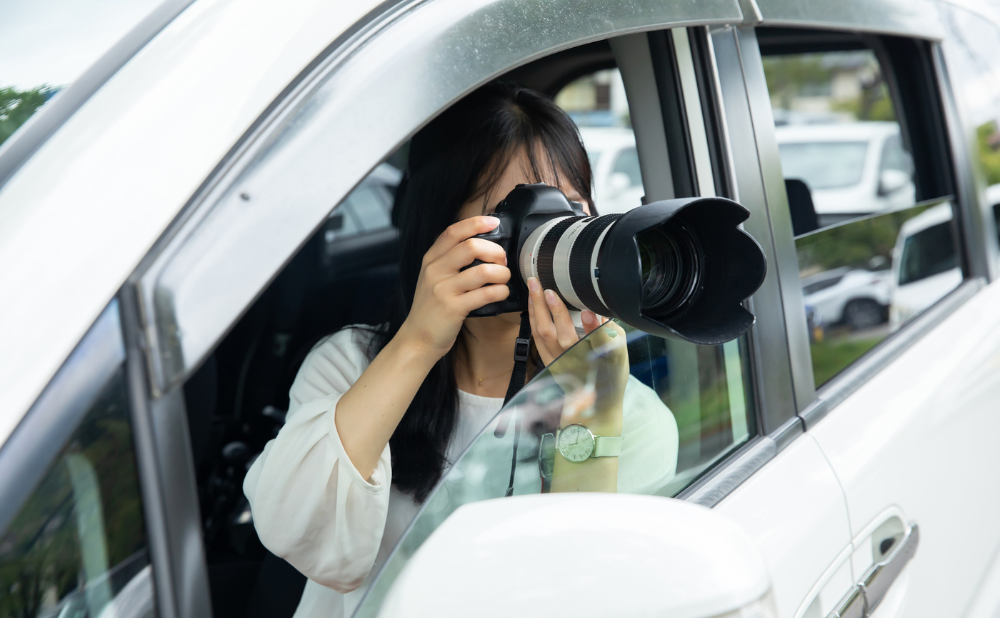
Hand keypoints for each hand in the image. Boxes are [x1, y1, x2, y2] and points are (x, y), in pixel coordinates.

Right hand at [397, 217, 510, 357]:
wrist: (417, 338)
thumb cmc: (431, 308)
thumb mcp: (433, 278)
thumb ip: (450, 260)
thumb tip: (482, 245)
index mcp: (431, 260)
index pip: (453, 232)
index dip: (476, 223)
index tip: (493, 222)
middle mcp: (435, 271)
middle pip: (471, 247)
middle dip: (495, 252)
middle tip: (502, 262)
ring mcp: (443, 289)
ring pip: (483, 271)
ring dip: (502, 274)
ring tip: (504, 279)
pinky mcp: (454, 308)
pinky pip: (486, 294)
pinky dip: (501, 291)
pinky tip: (502, 293)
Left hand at [526, 277, 627, 433]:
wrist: (594, 405)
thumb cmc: (609, 375)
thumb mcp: (619, 354)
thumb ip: (610, 332)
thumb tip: (599, 309)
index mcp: (602, 360)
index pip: (600, 342)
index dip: (595, 327)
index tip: (590, 311)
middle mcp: (579, 362)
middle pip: (562, 334)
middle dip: (553, 308)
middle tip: (545, 286)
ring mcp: (560, 363)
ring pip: (543, 334)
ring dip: (536, 309)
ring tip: (533, 287)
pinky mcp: (549, 363)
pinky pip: (537, 338)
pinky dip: (533, 319)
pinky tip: (531, 304)